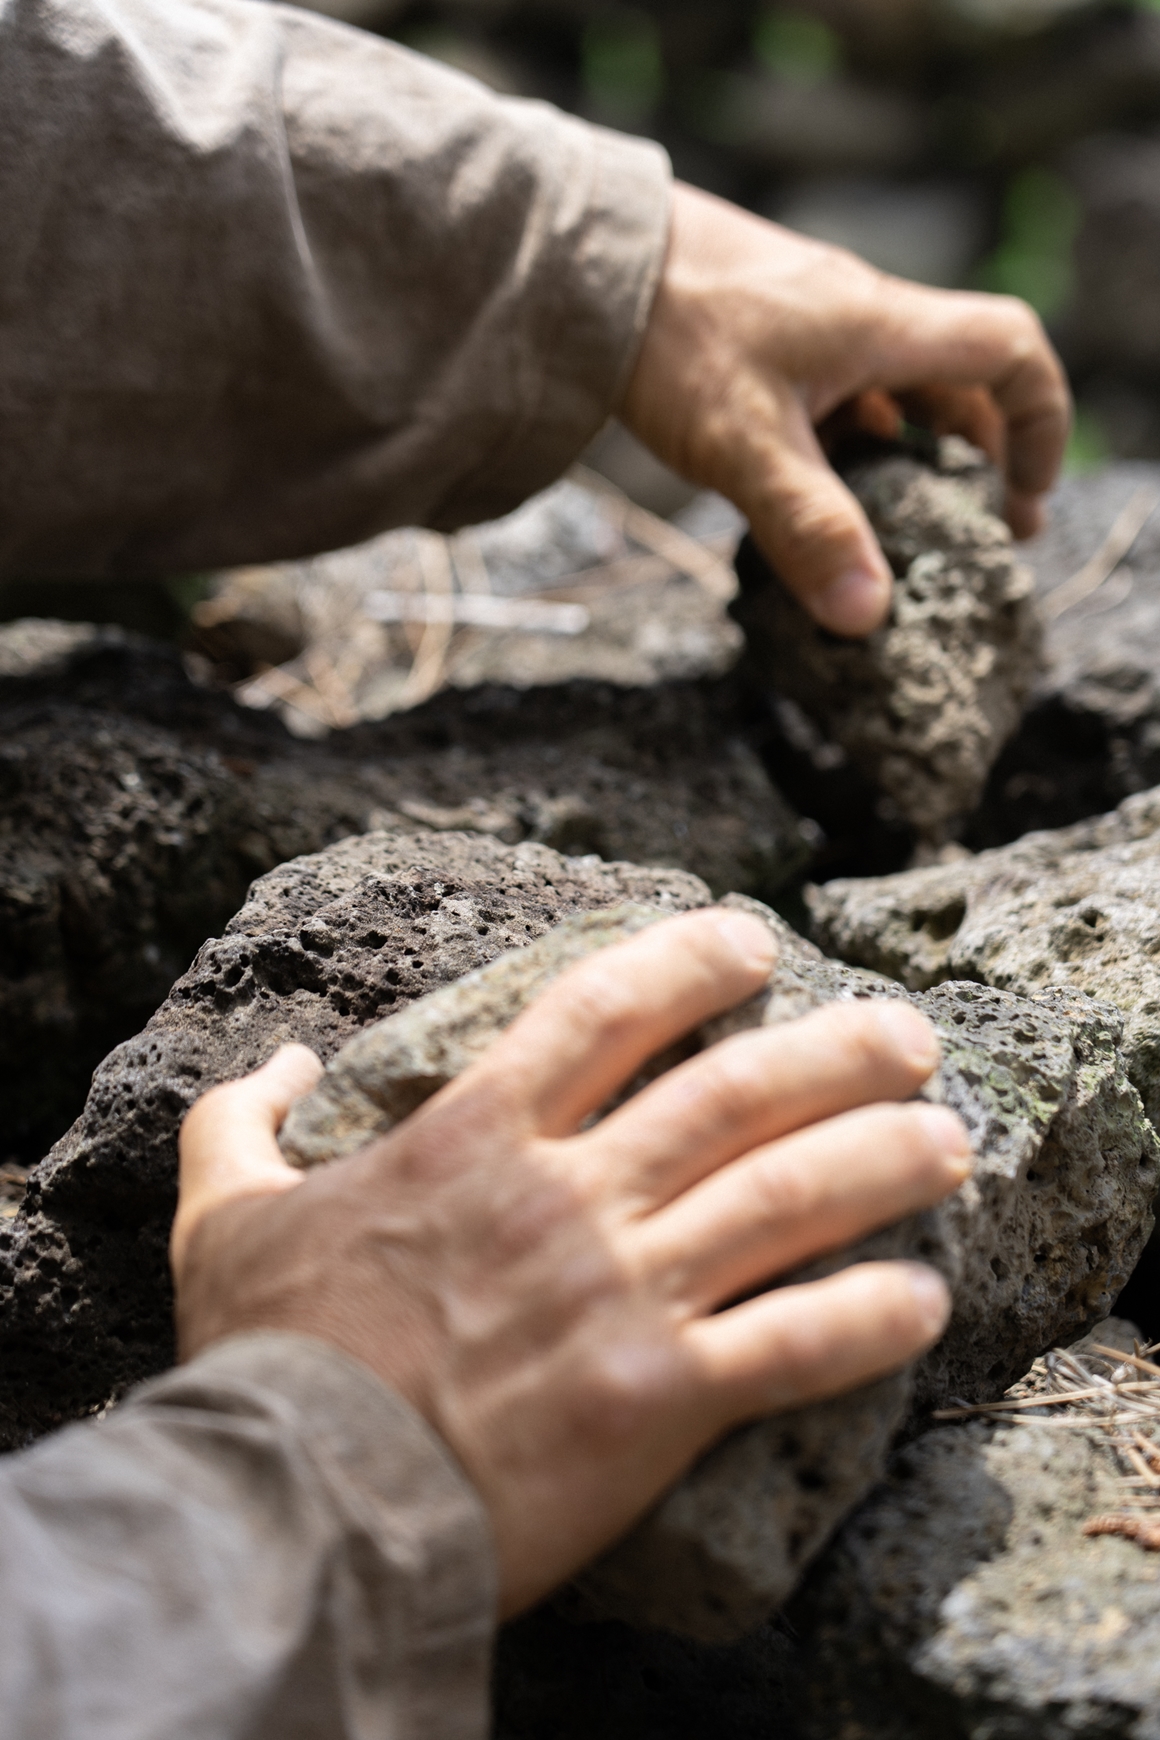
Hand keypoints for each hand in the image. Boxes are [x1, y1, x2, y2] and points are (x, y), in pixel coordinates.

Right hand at [172, 908, 968, 1616]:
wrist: (296, 1510)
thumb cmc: (265, 1357)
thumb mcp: (220, 1217)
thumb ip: (239, 1120)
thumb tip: (278, 1062)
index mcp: (477, 1137)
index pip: (606, 1007)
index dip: (691, 957)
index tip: (752, 940)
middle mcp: (568, 1195)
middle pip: (733, 1091)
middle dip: (837, 1049)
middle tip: (909, 1034)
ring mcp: (621, 1294)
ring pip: (785, 1199)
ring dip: (882, 1161)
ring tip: (950, 1142)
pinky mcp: (657, 1402)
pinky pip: (791, 1346)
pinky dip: (869, 1320)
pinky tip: (924, 1300)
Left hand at [620, 181, 1071, 635]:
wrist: (580, 257)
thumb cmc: (668, 332)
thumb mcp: (744, 443)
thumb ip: (809, 527)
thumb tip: (867, 614)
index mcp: (881, 326)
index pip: (1010, 353)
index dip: (1040, 424)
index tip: (1024, 502)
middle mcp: (858, 318)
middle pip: (956, 383)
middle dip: (973, 460)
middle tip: (967, 536)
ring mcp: (809, 328)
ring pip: (890, 393)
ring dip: (903, 459)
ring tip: (890, 531)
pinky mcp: (762, 341)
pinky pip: (832, 396)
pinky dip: (841, 448)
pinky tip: (807, 497)